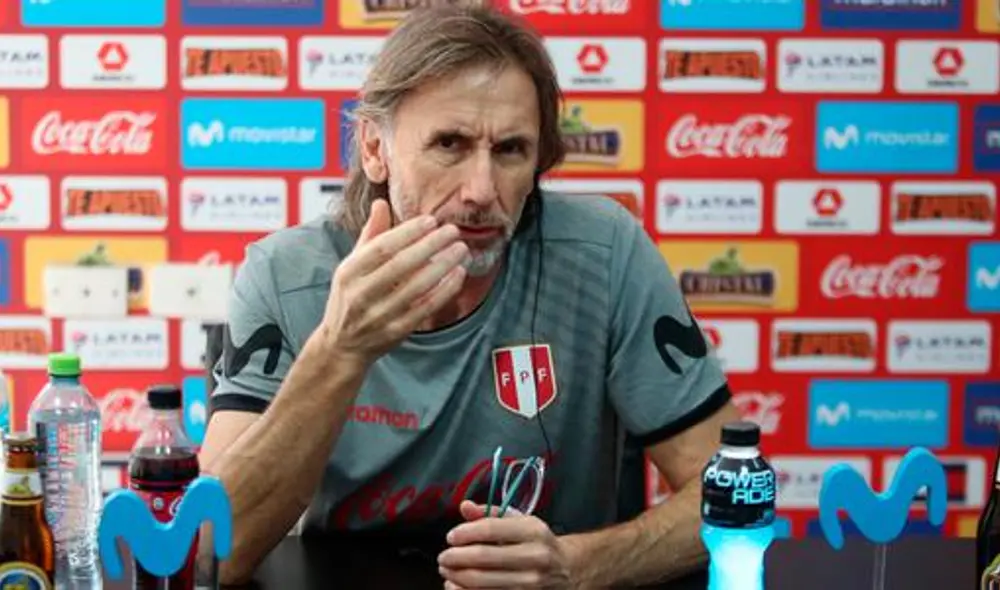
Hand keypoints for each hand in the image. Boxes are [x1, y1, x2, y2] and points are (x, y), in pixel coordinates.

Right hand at [320, 199, 467, 368]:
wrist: (341, 345)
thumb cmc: (350, 297)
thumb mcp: (351, 265)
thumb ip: (370, 235)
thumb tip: (381, 203)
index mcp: (348, 272)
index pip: (381, 248)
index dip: (407, 233)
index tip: (431, 220)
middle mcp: (361, 294)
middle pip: (400, 265)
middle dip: (430, 245)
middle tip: (453, 231)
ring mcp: (378, 315)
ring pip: (416, 288)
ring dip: (442, 266)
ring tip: (461, 249)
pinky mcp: (395, 331)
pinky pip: (425, 309)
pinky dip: (444, 291)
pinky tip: (458, 275)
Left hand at [438, 500, 570, 588]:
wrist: (569, 570)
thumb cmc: (537, 543)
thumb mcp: (520, 521)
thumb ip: (490, 514)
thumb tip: (464, 506)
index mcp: (533, 530)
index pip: (490, 529)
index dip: (464, 533)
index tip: (451, 537)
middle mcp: (535, 556)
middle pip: (483, 558)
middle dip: (455, 558)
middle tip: (443, 557)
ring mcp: (532, 583)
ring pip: (482, 583)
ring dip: (457, 577)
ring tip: (447, 571)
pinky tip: (457, 586)